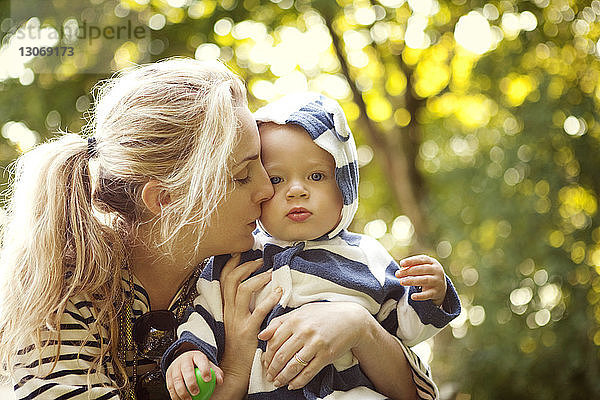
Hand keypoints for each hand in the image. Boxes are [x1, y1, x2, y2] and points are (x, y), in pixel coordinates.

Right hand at [166, 350, 222, 399]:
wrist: (184, 360)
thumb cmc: (199, 366)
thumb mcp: (209, 366)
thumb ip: (215, 373)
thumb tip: (220, 381)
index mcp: (196, 355)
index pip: (201, 360)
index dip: (204, 369)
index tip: (208, 380)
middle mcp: (184, 359)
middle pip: (186, 370)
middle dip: (191, 382)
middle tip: (196, 393)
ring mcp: (175, 366)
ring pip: (176, 379)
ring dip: (182, 392)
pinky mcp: (168, 374)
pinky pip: (170, 386)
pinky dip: (175, 395)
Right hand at [215, 254, 281, 397]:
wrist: (233, 369)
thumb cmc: (238, 345)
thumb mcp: (234, 321)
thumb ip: (239, 305)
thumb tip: (251, 287)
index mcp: (225, 307)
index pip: (223, 278)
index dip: (231, 263)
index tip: (242, 252)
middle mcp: (229, 310)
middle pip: (232, 279)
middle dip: (246, 265)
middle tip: (260, 260)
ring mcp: (237, 320)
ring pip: (243, 290)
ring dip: (258, 278)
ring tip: (270, 274)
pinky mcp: (248, 331)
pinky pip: (258, 311)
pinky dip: (269, 299)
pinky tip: (279, 293)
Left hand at [257, 302, 370, 390]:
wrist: (351, 319)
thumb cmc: (323, 314)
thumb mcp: (301, 312)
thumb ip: (280, 322)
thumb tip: (261, 335)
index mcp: (295, 320)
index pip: (274, 341)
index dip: (267, 355)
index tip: (265, 363)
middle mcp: (304, 332)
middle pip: (281, 355)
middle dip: (272, 369)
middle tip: (269, 376)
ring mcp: (315, 344)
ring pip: (293, 366)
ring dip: (282, 377)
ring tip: (277, 382)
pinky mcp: (326, 356)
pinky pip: (308, 372)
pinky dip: (298, 382)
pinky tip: (292, 385)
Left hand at [395, 254, 446, 305]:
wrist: (441, 287)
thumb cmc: (427, 274)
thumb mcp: (422, 268)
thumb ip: (412, 266)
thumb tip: (401, 269)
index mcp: (432, 262)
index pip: (422, 259)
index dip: (411, 261)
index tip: (401, 263)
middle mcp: (437, 271)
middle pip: (422, 269)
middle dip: (408, 271)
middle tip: (397, 274)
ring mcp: (437, 281)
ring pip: (424, 280)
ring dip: (412, 281)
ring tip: (401, 282)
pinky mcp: (436, 292)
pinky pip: (428, 294)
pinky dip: (420, 296)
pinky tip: (412, 296)